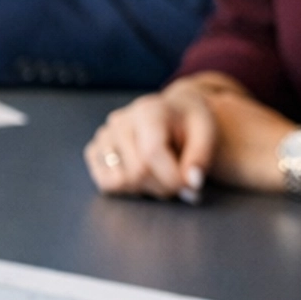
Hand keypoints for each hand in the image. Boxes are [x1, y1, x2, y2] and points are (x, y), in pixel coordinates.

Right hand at [85, 80, 221, 201]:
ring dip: (145, 189)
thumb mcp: (206, 133)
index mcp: (147, 111)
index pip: (151, 153)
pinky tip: (142, 175)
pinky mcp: (94, 150)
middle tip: (178, 183)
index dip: (172, 178)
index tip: (191, 188)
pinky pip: (105, 183)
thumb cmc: (189, 124)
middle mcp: (119, 121)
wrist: (172, 113)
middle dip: (163, 187)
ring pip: (120, 182)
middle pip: (136, 172)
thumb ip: (200, 158)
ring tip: (160, 175)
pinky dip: (127, 188)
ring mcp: (103, 136)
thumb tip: (191, 184)